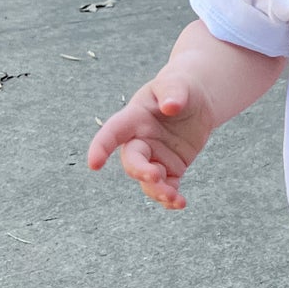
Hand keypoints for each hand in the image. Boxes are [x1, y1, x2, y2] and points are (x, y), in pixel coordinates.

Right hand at [86, 73, 216, 209]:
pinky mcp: (171, 167)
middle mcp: (140, 140)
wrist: (195, 100)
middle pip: (132, 160)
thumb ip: (172, 92)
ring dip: (157, 191)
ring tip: (174, 197)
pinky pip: (167, 186)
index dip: (101, 147)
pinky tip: (180, 203)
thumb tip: (171, 105)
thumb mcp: (177, 84)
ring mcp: (154, 156)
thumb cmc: (179, 88)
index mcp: (134, 118)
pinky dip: (171, 197)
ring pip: (147, 180)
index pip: (113, 132)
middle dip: (139, 171)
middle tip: (155, 176)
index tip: (94, 164)